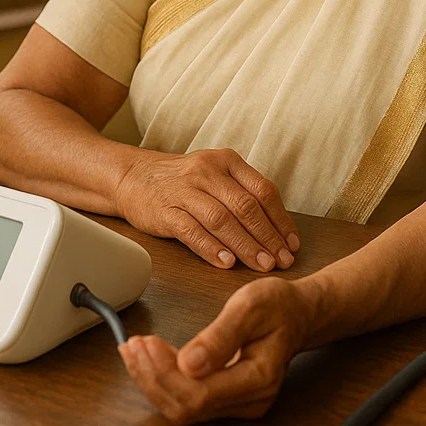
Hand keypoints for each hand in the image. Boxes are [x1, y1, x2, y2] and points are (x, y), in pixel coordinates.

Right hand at [115, 148, 299, 271]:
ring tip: (261, 264)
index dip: (281, 219)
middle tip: (281, 260)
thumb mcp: (216, 174)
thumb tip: (278, 230)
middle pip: (245, 206)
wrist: (134, 176)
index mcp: (227, 161)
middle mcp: (207, 171)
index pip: (263, 190)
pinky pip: (192, 231)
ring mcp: (185, 190)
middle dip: (268, 237)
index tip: (292, 243)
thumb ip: (243, 193)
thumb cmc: (183, 181)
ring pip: (222, 220)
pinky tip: (226, 262)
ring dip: (245, 246)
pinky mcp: (165, 210)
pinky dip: (211, 248)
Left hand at [120, 276, 312, 422]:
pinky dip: (163, 381)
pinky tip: (148, 360)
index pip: (199, 394)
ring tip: (134, 351)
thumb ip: (220, 336)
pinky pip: (188, 400)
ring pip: (182, 408)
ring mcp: (239, 404)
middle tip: (132, 345)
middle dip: (152, 378)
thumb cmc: (278, 306)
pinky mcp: (227, 399)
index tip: (146, 343)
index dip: (165, 373)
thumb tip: (188, 363)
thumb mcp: (250, 305)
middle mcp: (250, 400)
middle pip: (186, 407)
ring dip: (152, 381)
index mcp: (259, 378)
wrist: (298, 314)